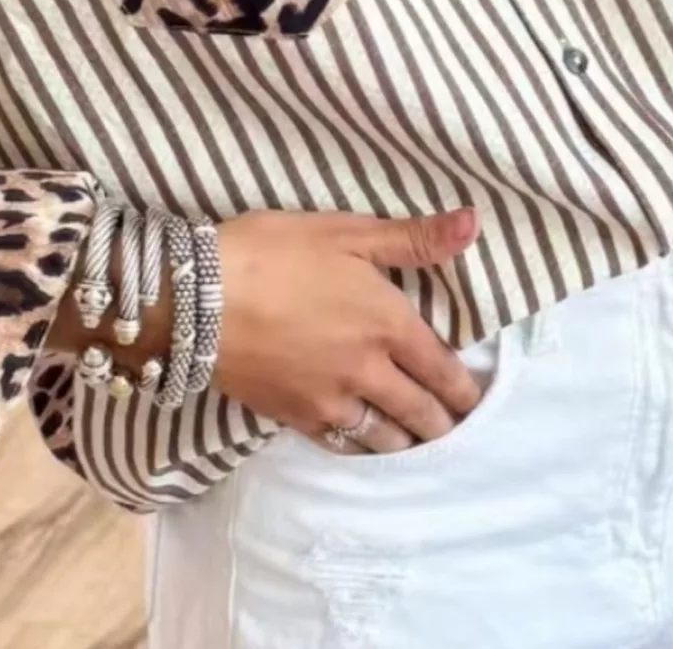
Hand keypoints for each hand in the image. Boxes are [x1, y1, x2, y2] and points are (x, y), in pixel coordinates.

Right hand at [213, 208, 481, 451]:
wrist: (198, 298)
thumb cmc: (273, 252)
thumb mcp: (344, 232)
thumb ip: (411, 237)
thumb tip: (473, 223)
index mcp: (388, 322)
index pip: (444, 370)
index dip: (464, 390)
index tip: (474, 401)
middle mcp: (369, 371)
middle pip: (422, 414)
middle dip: (444, 423)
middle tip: (455, 428)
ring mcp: (331, 400)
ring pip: (386, 439)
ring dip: (407, 442)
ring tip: (416, 442)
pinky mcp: (295, 417)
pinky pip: (343, 446)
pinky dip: (362, 449)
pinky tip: (364, 444)